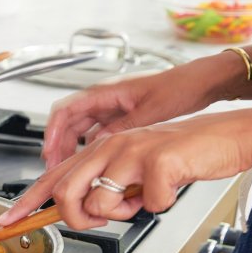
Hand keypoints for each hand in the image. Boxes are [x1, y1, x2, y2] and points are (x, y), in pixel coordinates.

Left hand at [0, 110, 251, 229]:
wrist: (228, 138)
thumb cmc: (183, 157)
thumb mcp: (135, 173)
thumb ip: (107, 189)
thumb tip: (87, 214)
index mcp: (100, 150)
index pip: (53, 179)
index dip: (27, 204)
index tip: (8, 222)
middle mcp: (109, 147)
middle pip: (66, 196)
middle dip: (80, 220)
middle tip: (103, 220)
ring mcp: (132, 152)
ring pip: (102, 205)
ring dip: (125, 214)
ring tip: (145, 197)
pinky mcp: (159, 161)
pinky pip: (149, 206)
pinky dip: (161, 206)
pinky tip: (172, 188)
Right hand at [41, 53, 245, 167]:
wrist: (201, 82)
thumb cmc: (179, 87)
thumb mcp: (150, 111)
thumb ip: (122, 128)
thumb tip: (98, 146)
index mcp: (106, 92)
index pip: (65, 111)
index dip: (53, 133)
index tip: (49, 153)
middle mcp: (104, 99)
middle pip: (68, 123)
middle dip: (58, 146)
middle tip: (55, 169)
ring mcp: (111, 108)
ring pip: (80, 130)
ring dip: (71, 149)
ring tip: (68, 170)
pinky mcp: (121, 117)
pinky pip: (96, 134)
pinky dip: (88, 149)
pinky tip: (92, 164)